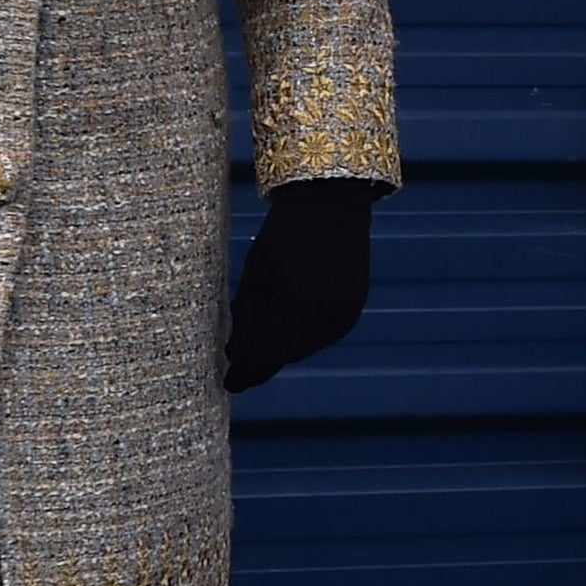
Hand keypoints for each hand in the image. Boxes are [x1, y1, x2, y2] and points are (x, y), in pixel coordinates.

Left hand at [224, 178, 386, 392]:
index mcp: (298, 309)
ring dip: (284, 347)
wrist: (331, 202)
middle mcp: (327, 319)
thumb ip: (245, 320)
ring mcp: (346, 314)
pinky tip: (290, 323)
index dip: (246, 372)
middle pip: (288, 354)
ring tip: (263, 337)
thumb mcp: (255, 277)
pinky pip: (324, 334)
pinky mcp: (355, 307)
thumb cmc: (283, 235)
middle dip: (264, 358)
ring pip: (307, 346)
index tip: (230, 383)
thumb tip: (236, 357)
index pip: (267, 354)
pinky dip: (304, 335)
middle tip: (241, 359)